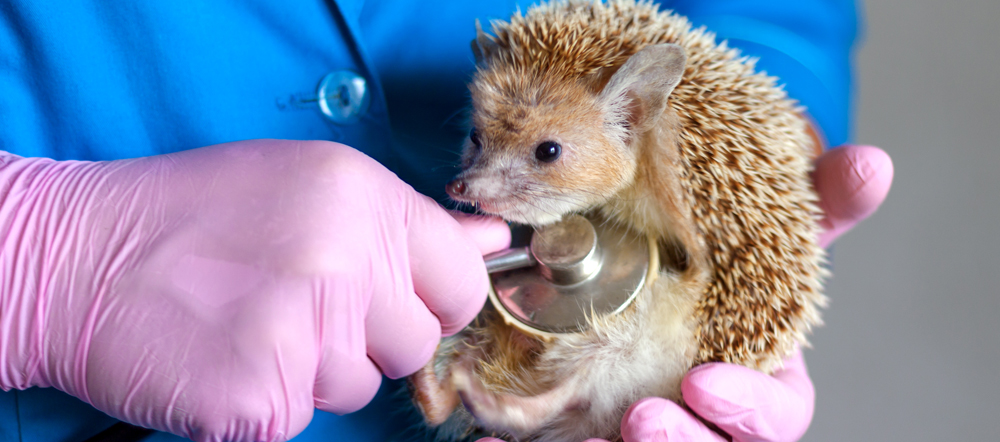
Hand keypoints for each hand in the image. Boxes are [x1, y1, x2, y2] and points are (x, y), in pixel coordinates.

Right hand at [0, 140, 509, 440]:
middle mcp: (346, 262)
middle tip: (298, 307)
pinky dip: (268, 401)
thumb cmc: (192, 217)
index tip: (399, 300)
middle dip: (369, 339)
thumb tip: (491, 242)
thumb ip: (405, 223)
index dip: (433, 300)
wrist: (79, 257)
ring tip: (251, 324)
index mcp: (365, 201)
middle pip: (415, 343)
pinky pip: (302, 417)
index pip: (461, 282)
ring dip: (313, 370)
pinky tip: (228, 357)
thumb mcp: (308, 187)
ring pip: (358, 386)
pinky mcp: (264, 398)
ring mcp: (306, 333)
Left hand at [618, 144, 893, 441]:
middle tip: (642, 419)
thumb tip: (872, 161)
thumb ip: (822, 206)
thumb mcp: (770, 236)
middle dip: (686, 441)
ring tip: (599, 440)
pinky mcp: (616, 434)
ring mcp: (672, 428)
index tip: (702, 382)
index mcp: (764, 378)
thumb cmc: (724, 273)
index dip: (749, 406)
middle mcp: (719, 416)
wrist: (645, 276)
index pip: (777, 415)